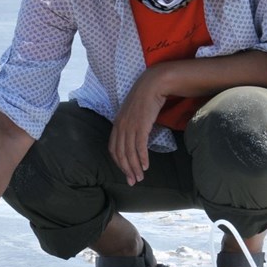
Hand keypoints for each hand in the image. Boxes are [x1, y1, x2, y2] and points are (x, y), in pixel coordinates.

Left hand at [110, 66, 167, 185]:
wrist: (153, 84)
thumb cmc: (146, 98)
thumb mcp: (133, 114)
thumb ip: (131, 126)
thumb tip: (136, 139)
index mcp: (117, 124)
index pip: (113, 149)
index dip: (118, 163)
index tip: (125, 172)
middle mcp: (120, 126)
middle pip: (120, 154)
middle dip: (126, 170)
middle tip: (132, 181)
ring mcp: (130, 126)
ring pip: (129, 153)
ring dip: (135, 167)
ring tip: (140, 178)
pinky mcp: (141, 125)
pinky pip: (140, 146)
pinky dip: (142, 158)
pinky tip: (146, 166)